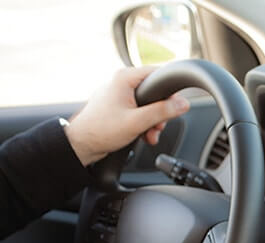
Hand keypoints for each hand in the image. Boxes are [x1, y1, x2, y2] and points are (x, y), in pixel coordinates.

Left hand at [64, 67, 189, 165]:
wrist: (81, 144)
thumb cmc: (101, 130)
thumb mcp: (138, 121)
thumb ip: (163, 112)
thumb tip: (183, 104)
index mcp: (124, 78)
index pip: (158, 75)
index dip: (170, 92)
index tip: (175, 106)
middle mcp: (122, 82)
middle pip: (155, 93)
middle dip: (160, 114)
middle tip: (157, 127)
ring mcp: (120, 95)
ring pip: (148, 105)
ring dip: (153, 122)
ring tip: (149, 135)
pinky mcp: (119, 106)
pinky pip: (139, 112)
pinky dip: (144, 124)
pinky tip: (143, 135)